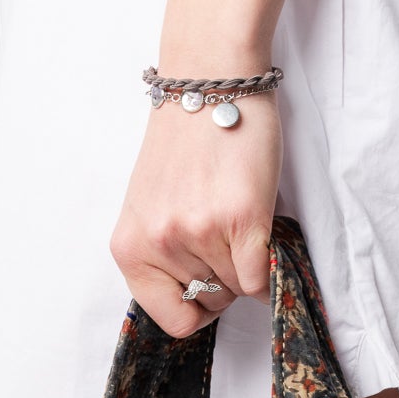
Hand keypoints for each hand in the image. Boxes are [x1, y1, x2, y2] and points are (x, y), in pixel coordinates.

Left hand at [111, 87, 279, 337]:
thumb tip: (199, 298)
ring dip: (246, 261)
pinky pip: (261, 277)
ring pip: (238, 288)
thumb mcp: (152, 207)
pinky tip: (260, 230)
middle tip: (224, 231)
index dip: (196, 306)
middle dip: (223, 276)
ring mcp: (199, 231)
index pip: (171, 320)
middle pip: (210, 302)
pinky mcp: (239, 217)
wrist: (210, 78)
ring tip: (236, 214)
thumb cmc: (185, 141)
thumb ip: (163, 255)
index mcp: (130, 247)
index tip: (206, 280)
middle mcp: (160, 242)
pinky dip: (269, 266)